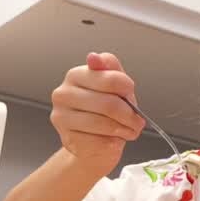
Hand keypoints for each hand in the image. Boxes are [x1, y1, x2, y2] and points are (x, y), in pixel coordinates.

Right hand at [50, 52, 145, 175]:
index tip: (131, 97)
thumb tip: (94, 57)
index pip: (111, 79)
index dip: (128, 90)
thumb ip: (110, 69)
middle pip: (109, 104)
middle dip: (130, 116)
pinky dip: (113, 143)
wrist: (93, 142)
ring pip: (104, 124)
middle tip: (138, 122)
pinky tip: (113, 139)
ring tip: (128, 130)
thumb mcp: (114, 86)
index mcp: (76, 75)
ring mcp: (62, 118)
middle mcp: (63, 94)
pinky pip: (99, 142)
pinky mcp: (67, 139)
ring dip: (124, 130)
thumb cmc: (106, 111)